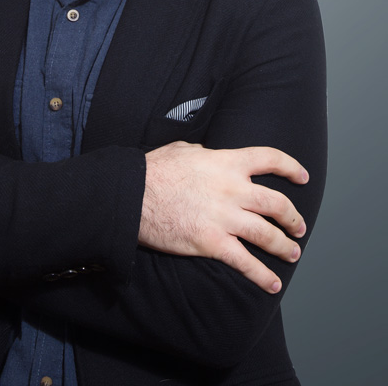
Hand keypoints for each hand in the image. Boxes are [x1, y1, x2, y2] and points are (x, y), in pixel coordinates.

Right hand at [139, 142, 307, 293]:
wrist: (132, 195)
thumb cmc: (154, 171)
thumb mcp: (182, 150)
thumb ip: (203, 152)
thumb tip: (207, 153)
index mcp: (226, 162)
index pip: (269, 158)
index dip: (290, 167)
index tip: (301, 177)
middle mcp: (232, 189)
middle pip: (277, 203)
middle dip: (293, 218)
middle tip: (298, 226)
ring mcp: (224, 217)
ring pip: (268, 234)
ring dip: (285, 246)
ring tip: (292, 253)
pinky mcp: (212, 242)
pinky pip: (245, 262)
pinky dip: (262, 275)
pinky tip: (272, 284)